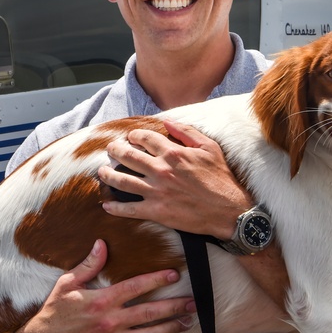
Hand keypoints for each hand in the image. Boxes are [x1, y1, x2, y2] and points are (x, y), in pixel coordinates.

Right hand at [12, 239, 195, 332]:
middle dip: (173, 306)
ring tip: (187, 321)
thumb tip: (102, 244)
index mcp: (102, 300)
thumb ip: (88, 265)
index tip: (174, 274)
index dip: (156, 280)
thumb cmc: (56, 310)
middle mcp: (111, 320)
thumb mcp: (68, 283)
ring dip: (170, 327)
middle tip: (192, 302)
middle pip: (149, 313)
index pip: (135, 287)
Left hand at [99, 120, 251, 239]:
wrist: (230, 211)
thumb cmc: (221, 179)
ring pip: (122, 181)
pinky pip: (129, 209)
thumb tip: (167, 121)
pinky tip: (106, 205)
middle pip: (128, 156)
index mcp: (173, 153)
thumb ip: (187, 132)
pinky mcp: (157, 212)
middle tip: (110, 149)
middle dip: (115, 150)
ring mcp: (156, 191)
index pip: (144, 138)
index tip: (130, 137)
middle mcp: (161, 170)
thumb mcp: (209, 147)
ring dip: (108, 175)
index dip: (133, 136)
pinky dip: (115, 208)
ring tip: (101, 172)